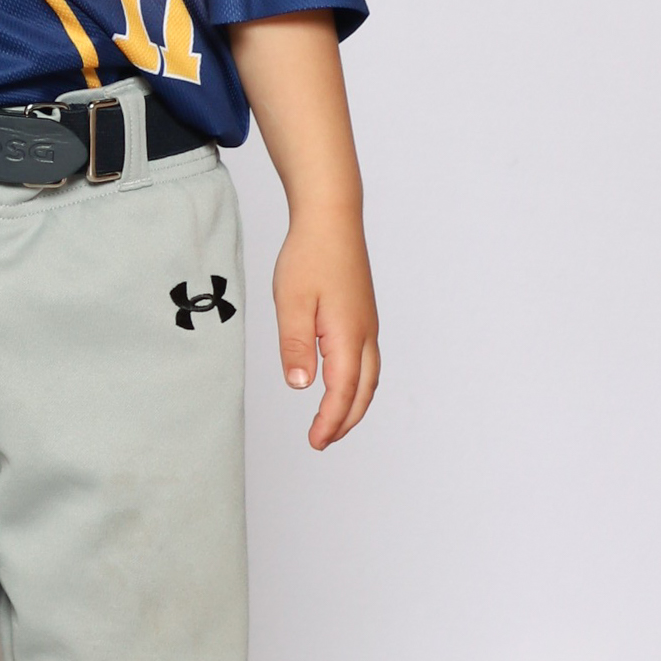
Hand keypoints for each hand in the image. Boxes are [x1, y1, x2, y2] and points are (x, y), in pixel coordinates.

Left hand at [272, 207, 379, 448]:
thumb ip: (296, 346)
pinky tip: (340, 382)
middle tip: (323, 440)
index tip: (315, 441)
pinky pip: (366, 360)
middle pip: (363, 391)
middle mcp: (365, 334)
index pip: (342, 392)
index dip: (330, 421)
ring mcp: (368, 324)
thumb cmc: (309, 255)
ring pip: (369, 377)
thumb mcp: (291, 302)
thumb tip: (302, 386)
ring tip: (332, 421)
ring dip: (354, 403)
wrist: (332, 218)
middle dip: (345, 420)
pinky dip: (357, 382)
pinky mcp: (363, 314)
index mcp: (348, 335)